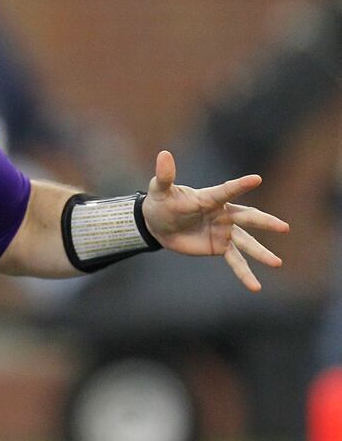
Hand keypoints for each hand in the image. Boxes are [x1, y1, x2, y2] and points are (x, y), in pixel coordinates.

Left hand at [142, 150, 288, 291]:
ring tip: (277, 263)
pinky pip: (235, 261)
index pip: (226, 191)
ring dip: (261, 253)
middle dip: (264, 222)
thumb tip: (164, 153)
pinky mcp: (220, 247)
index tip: (256, 179)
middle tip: (283, 227)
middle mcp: (223, 214)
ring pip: (247, 243)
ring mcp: (224, 231)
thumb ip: (165, 175)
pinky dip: (245, 274)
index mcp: (210, 198)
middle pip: (247, 218)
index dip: (239, 185)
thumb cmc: (161, 202)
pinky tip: (255, 286)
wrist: (157, 224)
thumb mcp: (160, 189)